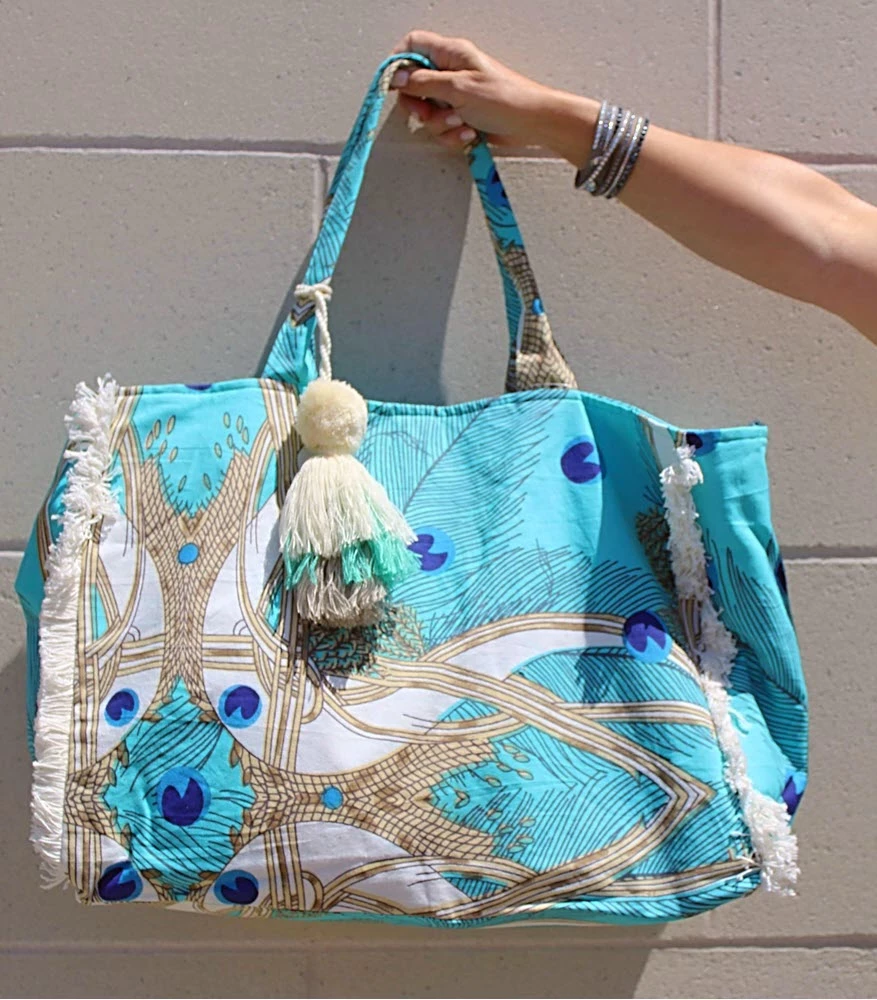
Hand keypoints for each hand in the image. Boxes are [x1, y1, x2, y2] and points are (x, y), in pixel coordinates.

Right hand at [389, 30, 559, 150]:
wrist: (531, 123)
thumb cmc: (505, 98)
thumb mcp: (459, 88)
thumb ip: (425, 83)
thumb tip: (399, 79)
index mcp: (450, 54)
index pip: (412, 46)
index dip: (399, 64)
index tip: (397, 86)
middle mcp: (451, 72)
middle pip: (414, 85)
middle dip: (418, 105)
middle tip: (426, 114)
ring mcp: (456, 96)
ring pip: (428, 112)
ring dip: (439, 124)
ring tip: (459, 123)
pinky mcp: (462, 117)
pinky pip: (443, 128)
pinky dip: (452, 135)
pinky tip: (469, 133)